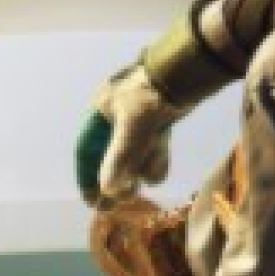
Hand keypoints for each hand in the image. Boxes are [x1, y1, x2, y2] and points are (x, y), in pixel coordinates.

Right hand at [77, 62, 189, 206]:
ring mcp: (139, 118)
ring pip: (134, 155)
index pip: (86, 151)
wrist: (188, 72)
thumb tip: (109, 190)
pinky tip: (161, 163)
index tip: (93, 201)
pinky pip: (152, 148)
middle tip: (119, 204)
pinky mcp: (160, 120)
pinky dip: (157, 158)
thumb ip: (119, 160)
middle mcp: (116, 116)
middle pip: (110, 156)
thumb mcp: (133, 129)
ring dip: (140, 169)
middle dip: (118, 180)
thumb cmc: (154, 95)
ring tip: (144, 181)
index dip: (87, 177)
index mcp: (101, 112)